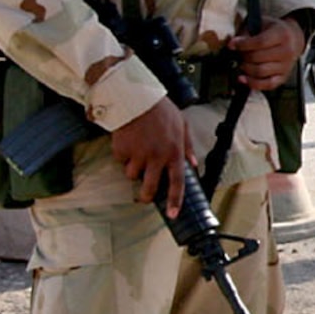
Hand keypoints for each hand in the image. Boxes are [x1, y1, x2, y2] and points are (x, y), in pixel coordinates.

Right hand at [110, 95, 196, 217]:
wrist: (136, 98)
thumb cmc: (161, 111)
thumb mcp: (182, 126)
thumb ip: (188, 147)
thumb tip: (193, 164)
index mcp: (174, 152)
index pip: (177, 183)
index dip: (175, 201)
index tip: (173, 214)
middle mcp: (157, 157)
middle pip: (149, 188)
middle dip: (145, 196)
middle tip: (144, 197)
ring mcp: (138, 155)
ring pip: (132, 175)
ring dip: (133, 169)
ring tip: (137, 152)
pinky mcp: (122, 151)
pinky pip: (121, 161)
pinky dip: (123, 156)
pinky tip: (128, 141)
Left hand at [228, 16, 307, 91]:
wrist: (294, 39)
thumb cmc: (276, 31)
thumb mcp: (263, 23)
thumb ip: (248, 32)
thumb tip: (234, 44)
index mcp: (282, 34)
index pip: (260, 42)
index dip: (243, 45)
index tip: (232, 45)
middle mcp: (286, 51)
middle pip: (258, 58)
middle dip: (243, 56)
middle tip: (238, 53)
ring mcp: (286, 66)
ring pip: (260, 72)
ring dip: (246, 68)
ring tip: (242, 63)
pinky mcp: (284, 77)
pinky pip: (267, 84)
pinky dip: (253, 83)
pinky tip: (243, 78)